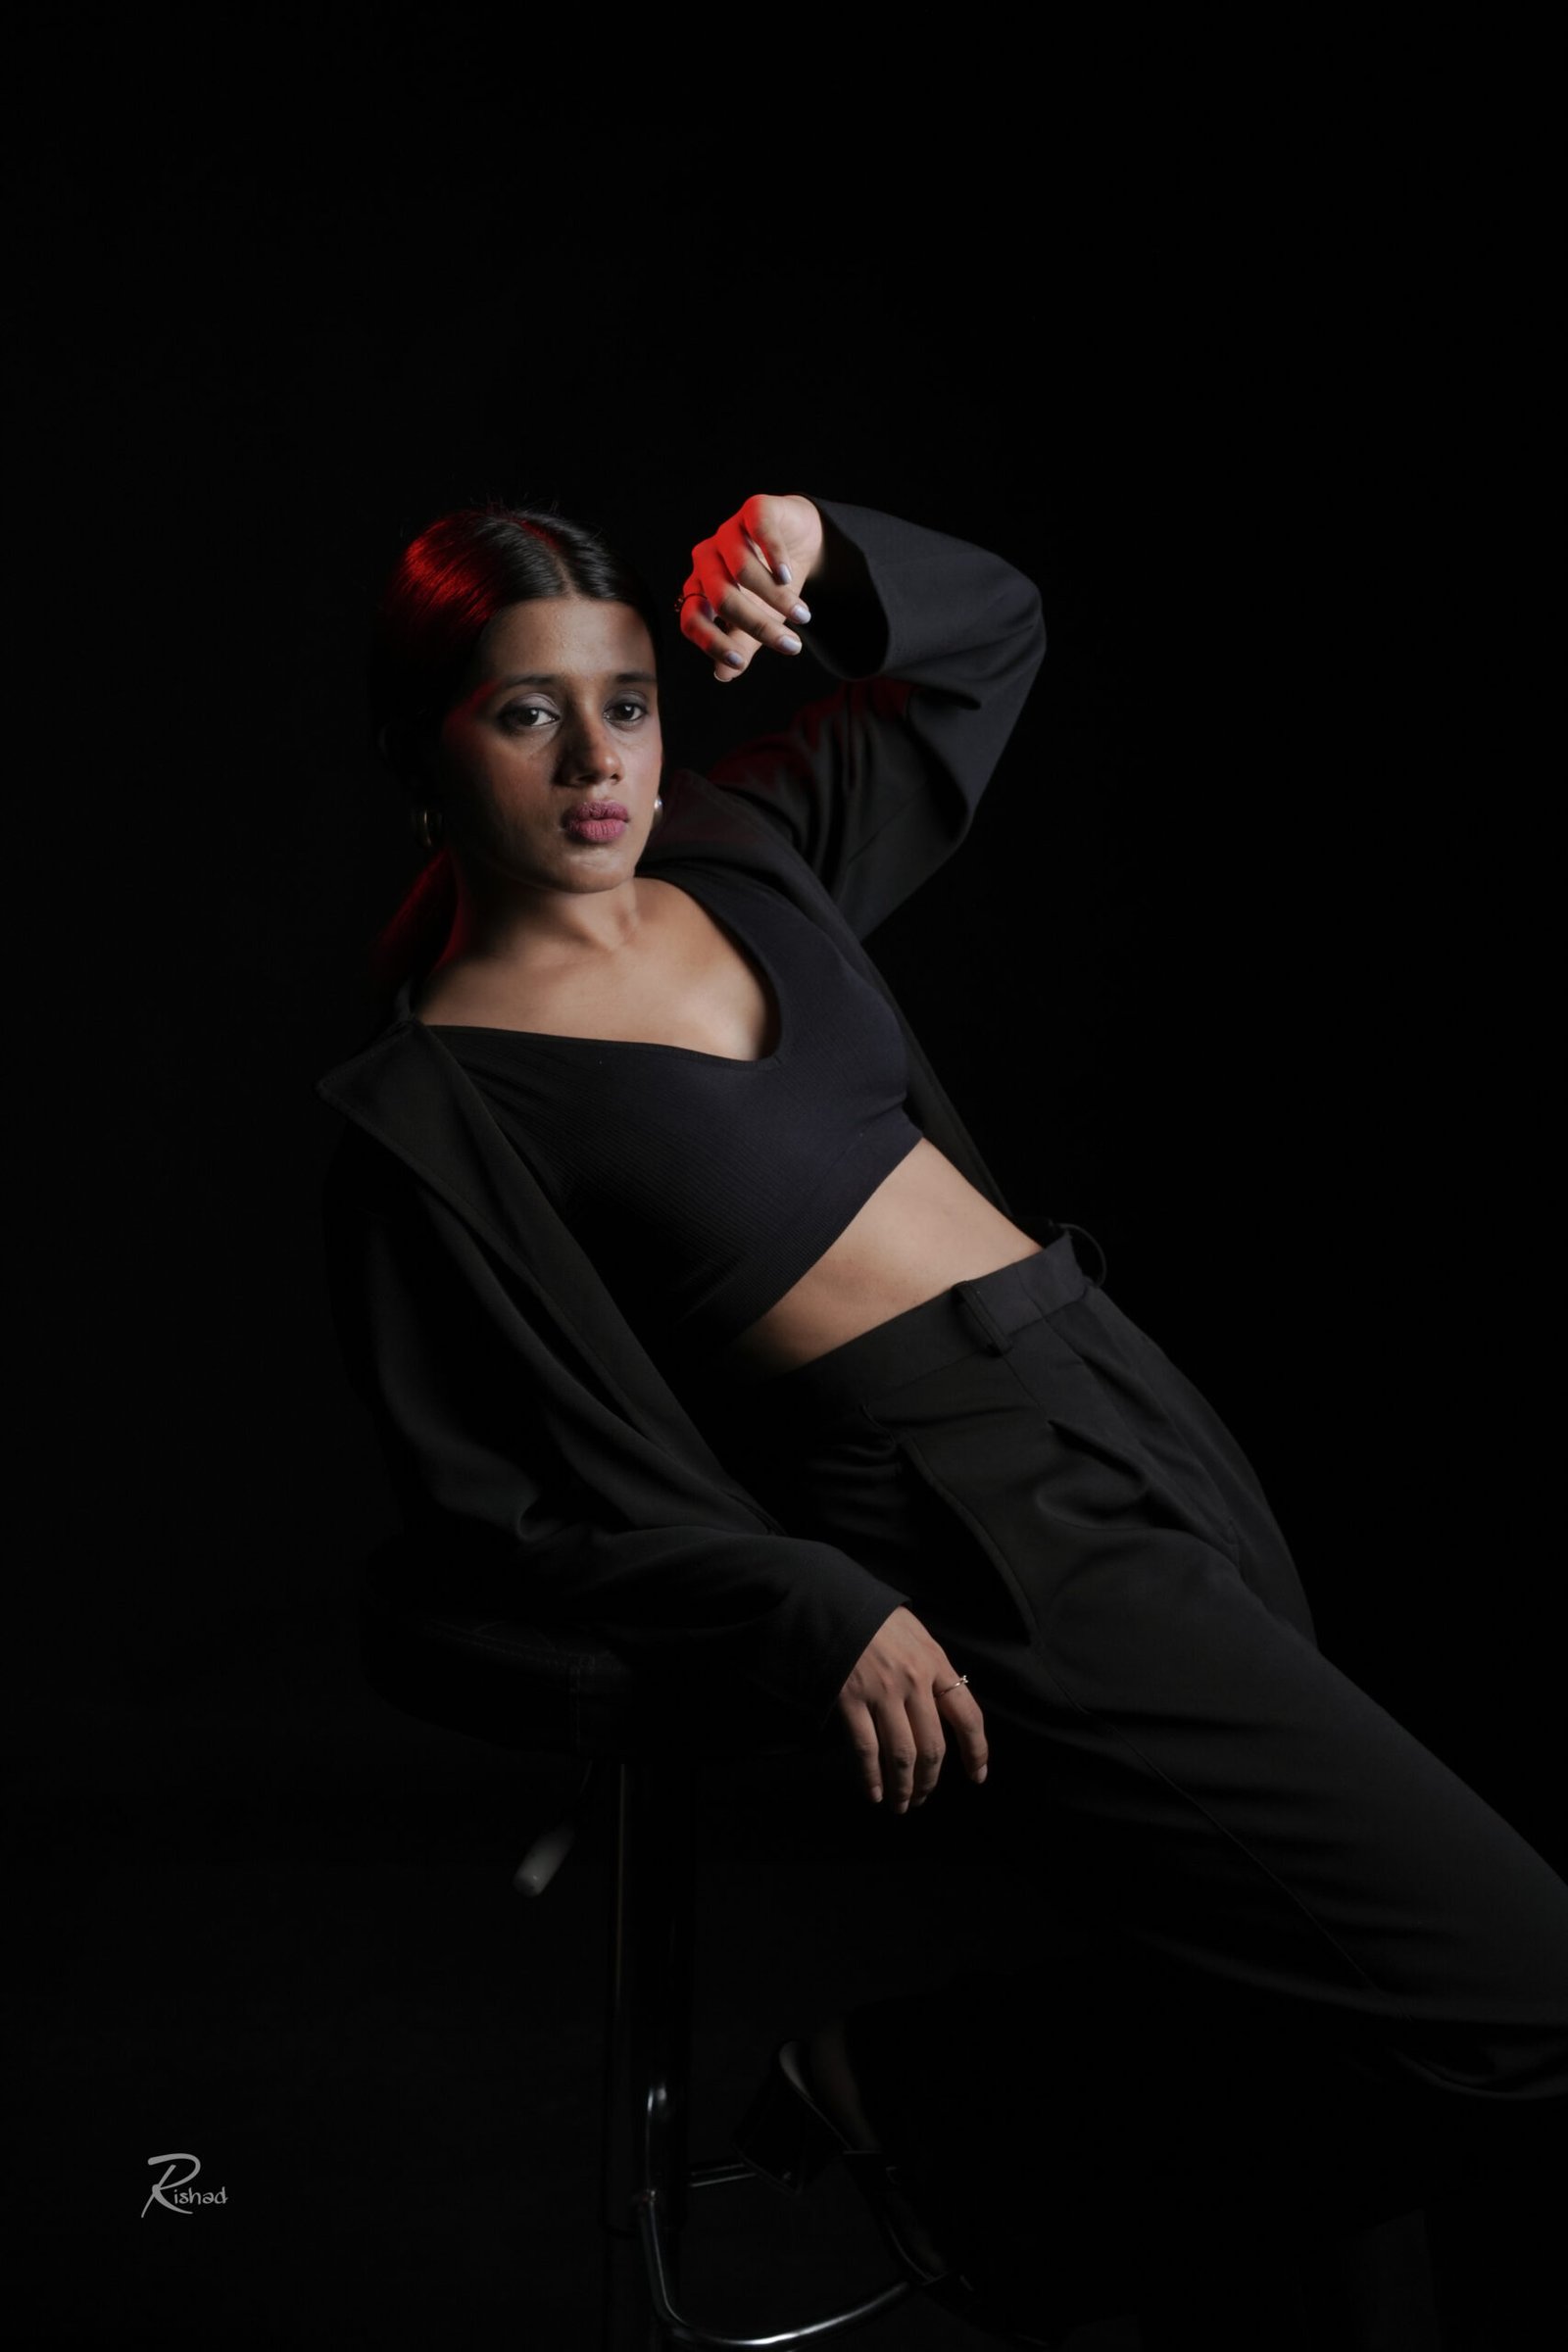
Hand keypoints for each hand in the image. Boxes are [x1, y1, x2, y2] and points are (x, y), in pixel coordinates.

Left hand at [677, 493, 824, 681]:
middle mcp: (707, 560)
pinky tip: (789, 576)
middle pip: (722, 598)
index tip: (740, 665)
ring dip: (777, 598)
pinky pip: (759, 533)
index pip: (692, 619)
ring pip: (741, 570)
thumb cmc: (771, 587)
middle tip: (791, 645)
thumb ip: (739, 647)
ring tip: (803, 616)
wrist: (800, 543)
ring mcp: (728, 532)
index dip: (712, 643)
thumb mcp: (758, 621)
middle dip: (758, 626)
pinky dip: (775, 557)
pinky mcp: (753, 510)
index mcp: (700, 588)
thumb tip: (722, 675)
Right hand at [836, 1606, 988, 1812]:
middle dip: (930, 1780)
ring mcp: (881, 1693)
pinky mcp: (850, 1701)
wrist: (833, 1600)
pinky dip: (871, 1777)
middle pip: (932, 1746)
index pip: (968, 1716)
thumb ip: (933, 1669)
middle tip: (924, 1799)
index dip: (976, 1751)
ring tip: (902, 1805)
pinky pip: (866, 1749)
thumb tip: (945, 1709)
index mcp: (936, 1664)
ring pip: (901, 1755)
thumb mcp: (917, 1635)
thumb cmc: (877, 1618)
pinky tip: (874, 1793)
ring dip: (904, 1787)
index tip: (978, 1776)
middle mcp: (914, 1682)